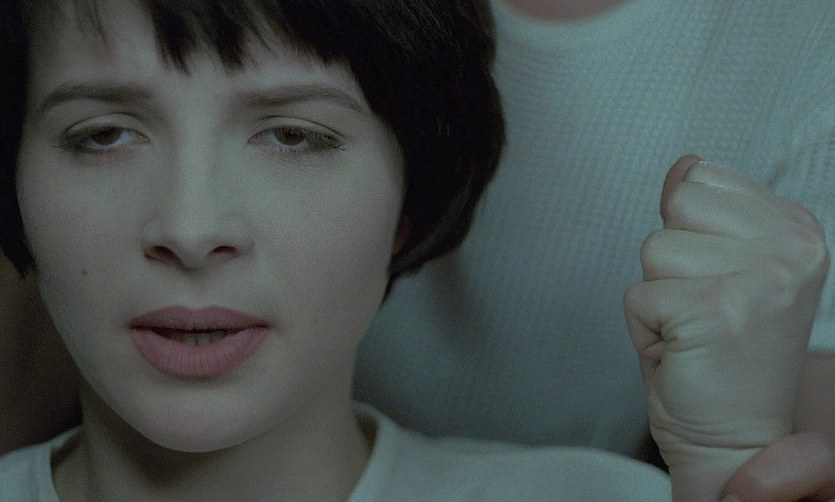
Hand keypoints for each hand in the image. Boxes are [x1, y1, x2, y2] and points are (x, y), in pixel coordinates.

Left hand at [624, 156, 828, 500]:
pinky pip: (637, 294)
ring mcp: (760, 278)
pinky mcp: (715, 311)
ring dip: (658, 295)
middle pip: (676, 206)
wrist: (735, 437)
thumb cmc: (720, 353)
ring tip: (692, 330)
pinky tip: (681, 350)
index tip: (719, 282)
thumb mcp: (716, 263)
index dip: (691, 236)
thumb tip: (684, 164)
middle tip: (700, 308)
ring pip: (653, 249)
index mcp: (797, 227)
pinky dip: (643, 329)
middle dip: (671, 261)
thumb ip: (702, 209)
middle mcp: (791, 247)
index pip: (702, 179)